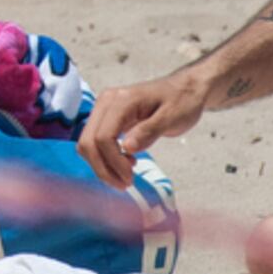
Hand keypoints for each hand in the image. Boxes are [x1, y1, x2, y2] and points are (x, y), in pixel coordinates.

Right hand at [78, 70, 211, 185]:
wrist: (185, 89)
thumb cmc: (181, 101)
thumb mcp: (171, 118)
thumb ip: (149, 131)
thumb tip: (127, 148)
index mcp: (120, 100)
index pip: (103, 136)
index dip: (113, 161)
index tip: (131, 178)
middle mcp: (105, 102)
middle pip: (88, 141)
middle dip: (102, 168)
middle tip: (125, 184)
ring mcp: (104, 109)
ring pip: (87, 143)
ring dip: (101, 165)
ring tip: (126, 176)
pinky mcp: (107, 118)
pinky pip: (95, 141)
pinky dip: (104, 158)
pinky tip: (125, 163)